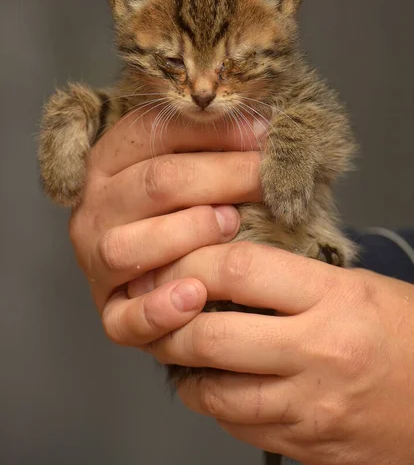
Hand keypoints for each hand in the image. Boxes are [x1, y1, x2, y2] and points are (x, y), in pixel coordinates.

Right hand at [69, 110, 262, 347]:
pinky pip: (127, 318)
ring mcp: (96, 262)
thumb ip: (212, 145)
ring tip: (231, 226)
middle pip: (154, 184)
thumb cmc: (184, 210)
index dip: (213, 130)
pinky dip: (160, 309)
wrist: (157, 273)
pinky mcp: (110, 313)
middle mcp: (96, 208)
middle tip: (264, 180)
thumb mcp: (188, 166)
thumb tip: (263, 126)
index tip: (263, 134)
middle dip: (220, 177)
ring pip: (128, 247)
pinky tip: (197, 296)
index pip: (154, 131)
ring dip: (187, 234)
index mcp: (109, 161)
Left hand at [136, 242, 413, 464]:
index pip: (240, 270)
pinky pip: (238, 426)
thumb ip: (291, 277)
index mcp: (334, 299)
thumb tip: (224, 269)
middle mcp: (319, 354)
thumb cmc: (405, 334)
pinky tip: (214, 382)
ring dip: (181, 369)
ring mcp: (310, 408)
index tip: (175, 263)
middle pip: (211, 336)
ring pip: (214, 393)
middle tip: (156, 308)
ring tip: (175, 347)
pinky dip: (214, 402)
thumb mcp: (355, 286)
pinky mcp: (306, 446)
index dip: (193, 262)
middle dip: (168, 323)